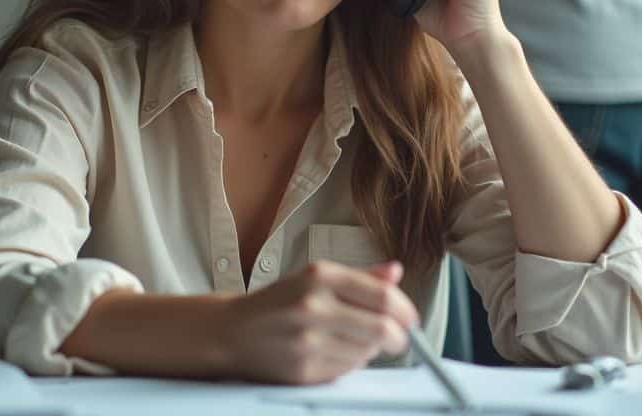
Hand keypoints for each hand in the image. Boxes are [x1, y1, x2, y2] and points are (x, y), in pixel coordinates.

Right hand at [218, 260, 419, 384]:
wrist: (231, 331)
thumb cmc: (276, 303)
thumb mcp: (315, 277)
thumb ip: (359, 276)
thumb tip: (395, 272)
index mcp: (320, 277)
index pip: (383, 297)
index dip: (405, 310)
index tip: (410, 318)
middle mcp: (314, 306)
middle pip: (382, 328)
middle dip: (399, 337)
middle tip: (399, 338)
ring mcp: (308, 340)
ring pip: (368, 351)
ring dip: (372, 349)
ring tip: (354, 340)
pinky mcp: (304, 369)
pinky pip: (348, 369)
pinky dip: (351, 363)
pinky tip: (335, 352)